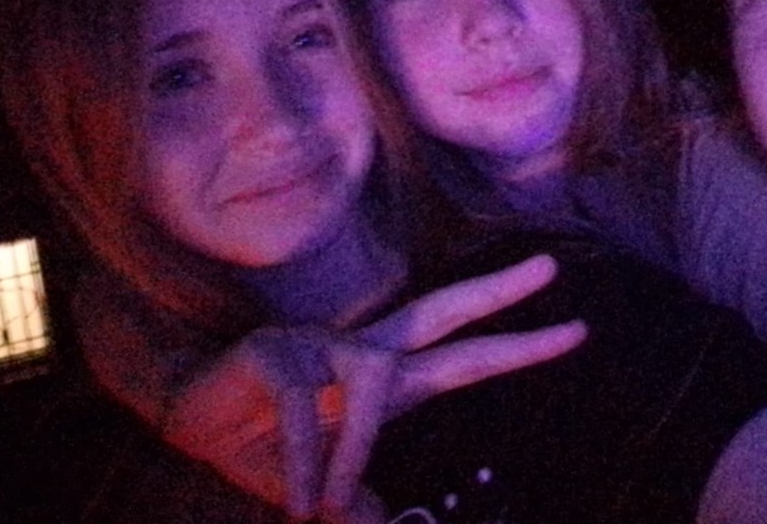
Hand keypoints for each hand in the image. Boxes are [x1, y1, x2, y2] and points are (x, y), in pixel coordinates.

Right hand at [163, 255, 585, 520]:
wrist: (191, 424)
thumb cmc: (266, 446)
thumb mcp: (324, 486)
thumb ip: (360, 499)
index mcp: (384, 378)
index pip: (463, 355)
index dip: (516, 347)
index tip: (574, 330)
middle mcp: (362, 351)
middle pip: (442, 311)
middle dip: (496, 293)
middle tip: (550, 267)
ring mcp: (323, 344)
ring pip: (374, 382)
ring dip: (352, 454)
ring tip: (323, 510)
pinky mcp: (279, 352)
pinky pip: (307, 411)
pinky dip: (304, 465)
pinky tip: (296, 504)